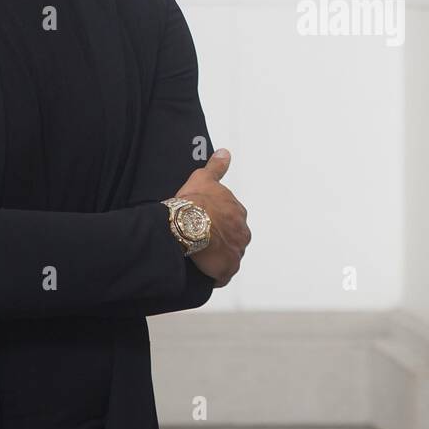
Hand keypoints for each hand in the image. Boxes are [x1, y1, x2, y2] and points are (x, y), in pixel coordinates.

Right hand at [176, 148, 250, 286]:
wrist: (186, 224)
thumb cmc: (195, 201)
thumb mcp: (203, 178)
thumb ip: (216, 167)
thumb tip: (225, 152)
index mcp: (239, 213)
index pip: (232, 219)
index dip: (218, 222)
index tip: (204, 223)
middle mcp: (242, 233)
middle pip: (233, 239)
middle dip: (220, 241)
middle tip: (200, 241)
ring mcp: (236, 252)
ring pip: (229, 257)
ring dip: (218, 258)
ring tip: (199, 258)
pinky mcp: (227, 269)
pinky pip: (223, 275)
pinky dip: (215, 275)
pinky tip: (203, 273)